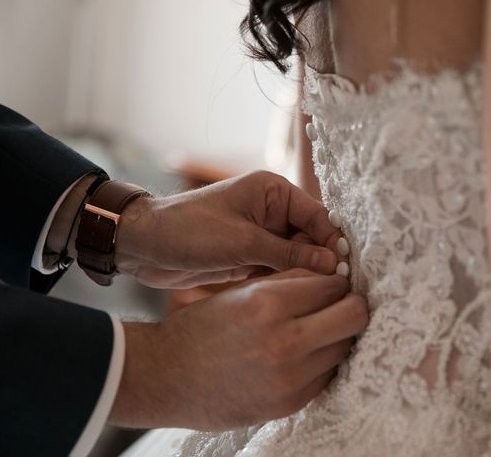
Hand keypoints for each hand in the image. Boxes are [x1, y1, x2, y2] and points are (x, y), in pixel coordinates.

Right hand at [109, 269, 368, 429]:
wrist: (166, 378)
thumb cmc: (202, 327)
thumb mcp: (242, 291)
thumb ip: (290, 282)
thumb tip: (333, 274)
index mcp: (268, 303)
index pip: (334, 285)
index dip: (336, 280)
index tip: (332, 283)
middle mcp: (284, 342)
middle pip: (355, 316)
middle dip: (350, 305)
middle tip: (338, 304)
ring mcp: (290, 378)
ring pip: (346, 347)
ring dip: (337, 335)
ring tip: (317, 330)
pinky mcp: (290, 403)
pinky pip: (329, 374)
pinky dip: (323, 361)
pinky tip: (303, 355)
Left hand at [114, 171, 342, 287]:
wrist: (144, 246)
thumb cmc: (189, 231)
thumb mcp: (242, 242)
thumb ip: (289, 253)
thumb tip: (332, 263)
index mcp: (273, 191)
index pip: (319, 216)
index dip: (333, 242)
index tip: (345, 270)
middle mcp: (272, 210)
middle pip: (312, 237)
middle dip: (322, 260)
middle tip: (336, 290)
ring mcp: (262, 234)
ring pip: (298, 255)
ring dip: (306, 274)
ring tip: (319, 297)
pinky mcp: (251, 255)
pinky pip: (280, 268)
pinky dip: (288, 281)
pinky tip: (296, 299)